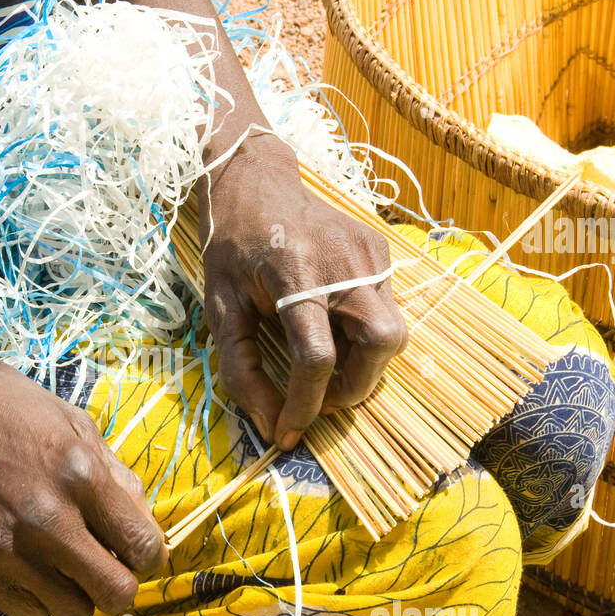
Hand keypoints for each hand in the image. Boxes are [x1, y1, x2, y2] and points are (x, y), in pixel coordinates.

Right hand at [0, 355, 166, 615]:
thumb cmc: (5, 409)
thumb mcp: (73, 422)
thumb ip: (114, 474)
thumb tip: (143, 521)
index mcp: (82, 475)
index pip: (144, 547)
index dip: (147, 556)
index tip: (133, 551)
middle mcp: (50, 518)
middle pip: (117, 593)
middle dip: (118, 585)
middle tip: (102, 568)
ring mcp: (10, 548)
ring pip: (74, 614)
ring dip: (76, 598)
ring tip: (61, 571)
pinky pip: (28, 615)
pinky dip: (35, 601)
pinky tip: (27, 571)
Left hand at [199, 133, 408, 449]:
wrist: (257, 183)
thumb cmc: (232, 247)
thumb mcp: (220, 307)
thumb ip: (241, 368)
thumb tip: (270, 422)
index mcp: (295, 273)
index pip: (317, 356)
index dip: (305, 405)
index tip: (289, 431)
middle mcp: (343, 261)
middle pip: (380, 345)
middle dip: (355, 387)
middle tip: (320, 398)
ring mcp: (370, 253)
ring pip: (394, 333)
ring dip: (364, 366)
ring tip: (326, 366)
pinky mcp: (381, 252)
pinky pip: (387, 311)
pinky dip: (364, 337)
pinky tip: (333, 329)